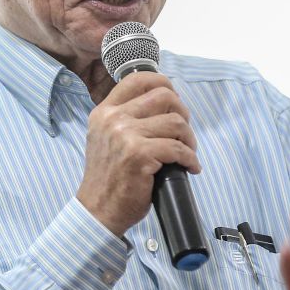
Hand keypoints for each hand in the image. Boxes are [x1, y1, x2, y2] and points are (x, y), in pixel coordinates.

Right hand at [77, 72, 200, 235]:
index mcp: (105, 111)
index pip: (137, 79)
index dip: (163, 83)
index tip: (174, 100)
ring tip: (187, 152)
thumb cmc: (109, 177)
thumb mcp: (107, 137)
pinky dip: (190, 158)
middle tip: (182, 133)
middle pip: (164, 96)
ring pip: (176, 122)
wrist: (98, 210)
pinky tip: (189, 168)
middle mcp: (113, 119)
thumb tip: (164, 102)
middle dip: (182, 113)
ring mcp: (125, 136)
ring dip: (189, 139)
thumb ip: (125, 118)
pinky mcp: (139, 155)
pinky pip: (178, 148)